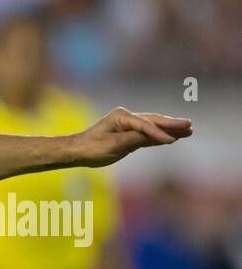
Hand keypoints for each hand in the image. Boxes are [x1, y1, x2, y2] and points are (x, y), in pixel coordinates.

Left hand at [74, 107, 191, 167]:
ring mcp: (128, 124)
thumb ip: (132, 140)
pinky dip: (160, 136)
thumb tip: (150, 136)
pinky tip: (173, 137)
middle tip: (190, 125)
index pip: (144, 125)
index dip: (158, 133)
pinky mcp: (129, 134)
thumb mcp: (111, 146)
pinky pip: (147, 134)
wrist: (77, 151)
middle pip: (153, 121)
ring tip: (188, 130)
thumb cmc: (91, 148)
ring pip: (153, 126)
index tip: (171, 140)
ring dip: (169, 129)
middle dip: (172, 124)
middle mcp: (126, 117)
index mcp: (121, 116)